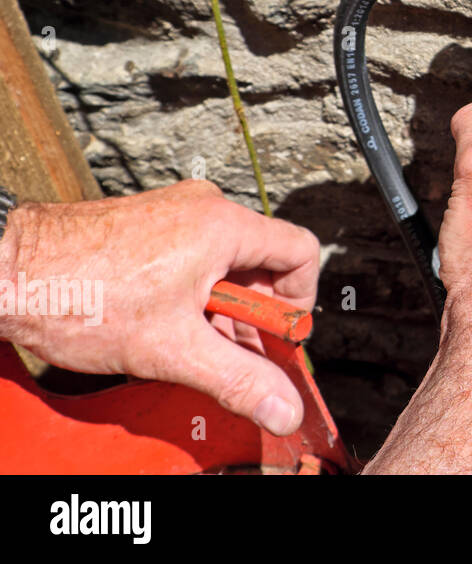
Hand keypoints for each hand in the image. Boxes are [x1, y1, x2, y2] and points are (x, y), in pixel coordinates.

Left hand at [0, 180, 319, 435]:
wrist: (6, 271)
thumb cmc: (78, 293)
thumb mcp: (171, 349)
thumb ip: (237, 378)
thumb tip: (281, 405)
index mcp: (222, 226)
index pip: (300, 252)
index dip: (298, 301)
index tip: (276, 336)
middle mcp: (203, 209)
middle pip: (262, 261)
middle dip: (250, 314)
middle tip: (228, 350)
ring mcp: (173, 213)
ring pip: (224, 262)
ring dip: (216, 306)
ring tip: (183, 340)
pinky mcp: (147, 224)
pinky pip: (193, 255)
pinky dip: (189, 292)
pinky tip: (159, 323)